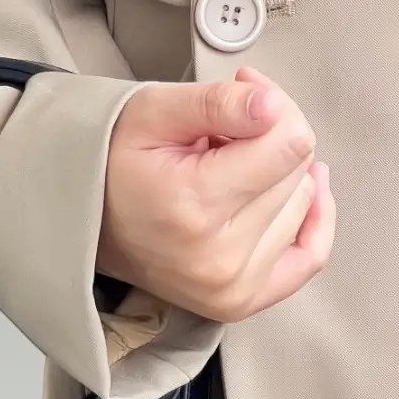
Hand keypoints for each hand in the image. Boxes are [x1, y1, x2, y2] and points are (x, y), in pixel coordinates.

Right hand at [97, 67, 335, 322]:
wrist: (84, 223)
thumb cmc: (116, 163)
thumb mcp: (153, 112)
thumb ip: (215, 103)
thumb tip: (274, 107)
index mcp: (192, 205)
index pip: (288, 145)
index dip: (273, 108)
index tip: (243, 96)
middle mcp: (215, 257)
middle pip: (295, 174)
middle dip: (270, 140)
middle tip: (223, 136)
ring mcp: (230, 287)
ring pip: (302, 205)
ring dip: (276, 179)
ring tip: (227, 172)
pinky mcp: (239, 302)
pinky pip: (308, 258)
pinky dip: (313, 221)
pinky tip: (305, 192)